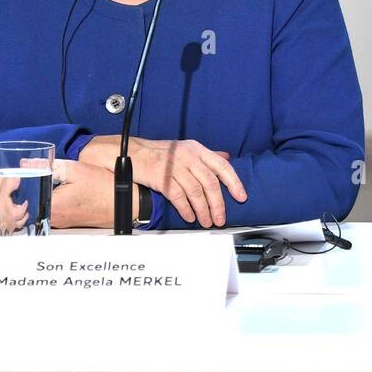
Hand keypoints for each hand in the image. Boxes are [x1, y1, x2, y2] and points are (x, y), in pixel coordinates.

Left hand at [0, 158, 116, 229]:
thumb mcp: (76, 170)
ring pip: (31, 218)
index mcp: (52, 206)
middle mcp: (54, 218)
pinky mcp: (70, 221)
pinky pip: (44, 218)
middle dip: (2, 210)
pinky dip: (31, 212)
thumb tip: (27, 162)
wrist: (129, 204)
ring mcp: (62, 222)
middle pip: (20, 217)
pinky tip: (30, 206)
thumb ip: (50, 165)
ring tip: (2, 206)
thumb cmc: (106, 188)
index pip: (16, 208)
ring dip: (15, 211)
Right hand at [79, 135, 246, 227]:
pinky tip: (190, 217)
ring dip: (203, 210)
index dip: (234, 183)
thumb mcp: (185, 149)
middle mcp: (188, 156)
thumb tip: (226, 159)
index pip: (222, 166)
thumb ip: (206, 156)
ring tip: (206, 222)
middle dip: (218, 204)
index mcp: (197, 149)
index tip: (241, 197)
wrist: (131, 153)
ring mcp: (174, 166)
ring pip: (196, 192)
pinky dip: (186, 209)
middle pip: (210, 183)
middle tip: (220, 219)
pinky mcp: (161, 177)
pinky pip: (178, 196)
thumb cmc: (160, 154)